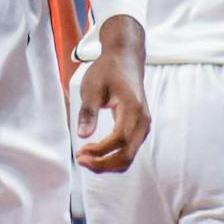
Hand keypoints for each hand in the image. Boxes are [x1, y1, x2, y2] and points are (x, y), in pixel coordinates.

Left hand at [76, 16, 149, 172]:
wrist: (126, 59)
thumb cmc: (109, 70)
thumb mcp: (93, 87)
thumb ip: (88, 112)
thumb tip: (83, 136)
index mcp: (133, 109)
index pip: (118, 139)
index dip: (99, 151)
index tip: (80, 152)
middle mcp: (143, 121)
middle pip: (127, 155)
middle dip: (103, 164)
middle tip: (81, 160)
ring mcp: (144, 126)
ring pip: (129, 157)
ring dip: (107, 163)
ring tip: (85, 158)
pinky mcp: (140, 128)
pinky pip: (129, 150)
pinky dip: (113, 157)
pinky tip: (96, 154)